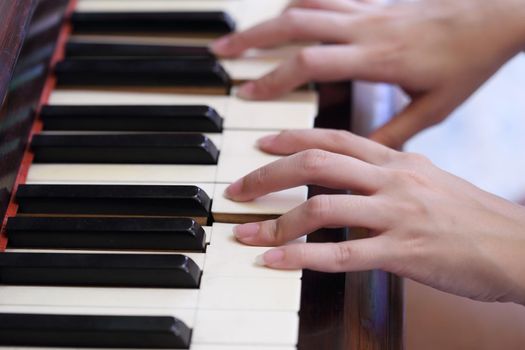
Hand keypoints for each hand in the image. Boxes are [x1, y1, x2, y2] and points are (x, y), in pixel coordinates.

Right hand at [212, 0, 524, 147]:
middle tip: (223, 56)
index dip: (274, 78)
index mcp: (377, 58)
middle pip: (295, 26)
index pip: (310, 63)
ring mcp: (368, 12)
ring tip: (239, 38)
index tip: (248, 94)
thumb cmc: (467, 63)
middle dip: (253, 42)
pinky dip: (297, 3)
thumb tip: (361, 158)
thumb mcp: (433, 110)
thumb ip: (393, 133)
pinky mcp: (373, 4)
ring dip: (267, 22)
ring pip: (305, 8)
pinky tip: (282, 16)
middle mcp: (365, 29)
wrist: (496, 17)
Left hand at [224, 129, 524, 304]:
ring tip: (248, 232)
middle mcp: (391, 180)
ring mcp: (396, 215)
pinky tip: (275, 262)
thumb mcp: (425, 178)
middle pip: (316, 164)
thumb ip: (385, 171)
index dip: (291, 138)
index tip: (261, 144)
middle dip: (268, 175)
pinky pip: (341, 254)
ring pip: (322, 207)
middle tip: (239, 188)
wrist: (515, 245)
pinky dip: (302, 258)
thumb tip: (350, 171)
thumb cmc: (468, 214)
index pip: (332, 138)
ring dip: (277, 221)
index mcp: (396, 159)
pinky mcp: (402, 252)